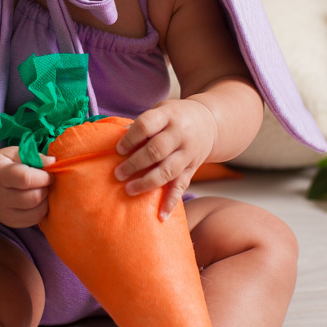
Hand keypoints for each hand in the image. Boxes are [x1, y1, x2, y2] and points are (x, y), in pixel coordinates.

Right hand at [0, 146, 55, 227]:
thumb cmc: (1, 165)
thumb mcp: (12, 153)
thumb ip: (33, 156)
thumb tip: (53, 162)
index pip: (25, 179)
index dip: (43, 176)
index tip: (49, 172)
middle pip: (33, 197)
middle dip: (46, 188)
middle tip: (47, 181)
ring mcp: (4, 213)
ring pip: (36, 211)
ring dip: (46, 200)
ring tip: (43, 189)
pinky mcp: (11, 223)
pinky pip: (35, 220)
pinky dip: (42, 209)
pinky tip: (38, 199)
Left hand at [114, 99, 217, 218]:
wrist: (209, 122)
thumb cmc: (175, 117)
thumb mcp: (160, 111)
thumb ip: (142, 124)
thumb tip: (117, 138)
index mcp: (168, 116)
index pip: (147, 125)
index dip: (131, 138)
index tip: (118, 150)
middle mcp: (179, 135)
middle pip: (156, 150)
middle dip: (135, 164)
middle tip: (117, 174)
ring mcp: (187, 153)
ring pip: (168, 170)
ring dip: (147, 182)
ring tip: (129, 190)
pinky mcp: (192, 169)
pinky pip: (181, 186)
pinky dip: (171, 202)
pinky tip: (161, 216)